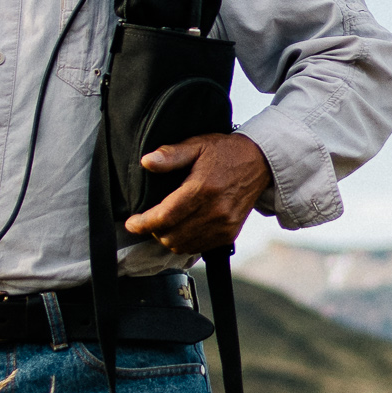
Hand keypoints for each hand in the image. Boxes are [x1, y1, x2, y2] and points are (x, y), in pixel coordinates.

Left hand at [125, 131, 271, 259]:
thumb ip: (171, 155)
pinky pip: (198, 248)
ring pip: (183, 246)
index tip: (131, 223)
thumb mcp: (197, 145)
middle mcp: (214, 211)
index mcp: (202, 189)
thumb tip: (147, 162)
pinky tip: (182, 228)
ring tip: (164, 225)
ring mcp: (223, 225)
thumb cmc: (226, 152)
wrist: (260, 163)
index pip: (164, 216)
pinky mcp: (229, 234)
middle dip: (154, 230)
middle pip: (171, 236)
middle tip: (149, 219)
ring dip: (168, 238)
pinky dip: (185, 243)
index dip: (143, 223)